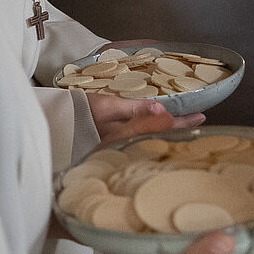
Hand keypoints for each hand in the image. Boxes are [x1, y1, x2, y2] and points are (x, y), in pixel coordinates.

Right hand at [86, 92, 203, 144]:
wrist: (53, 125)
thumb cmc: (79, 114)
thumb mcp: (107, 107)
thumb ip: (134, 109)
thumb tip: (162, 109)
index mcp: (128, 135)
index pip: (162, 128)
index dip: (182, 122)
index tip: (201, 116)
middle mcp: (126, 144)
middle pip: (159, 136)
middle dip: (177, 129)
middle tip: (197, 122)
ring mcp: (117, 147)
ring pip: (150, 138)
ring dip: (165, 131)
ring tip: (180, 126)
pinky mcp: (109, 146)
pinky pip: (138, 140)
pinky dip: (150, 133)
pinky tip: (153, 131)